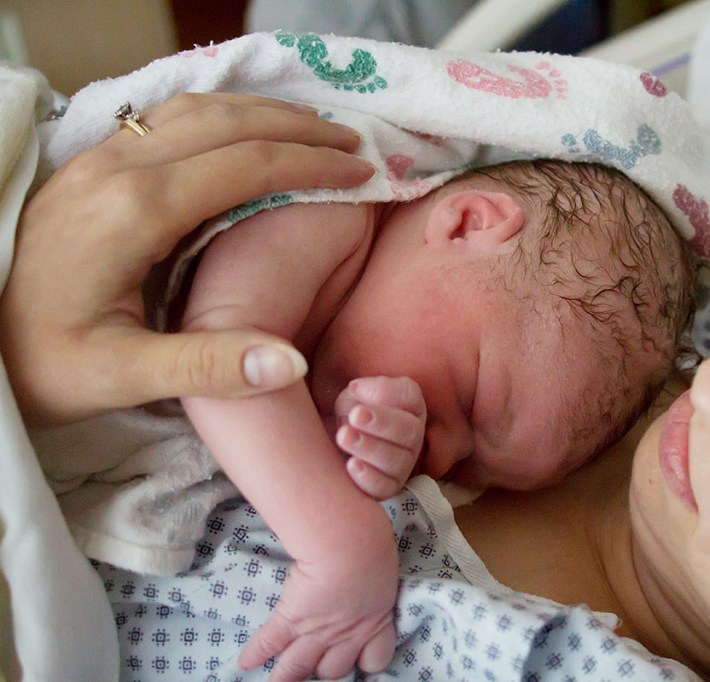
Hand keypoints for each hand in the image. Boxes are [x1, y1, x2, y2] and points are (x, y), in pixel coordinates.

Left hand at [0, 93, 374, 425]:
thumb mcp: (119, 377)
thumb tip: (292, 363)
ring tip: (313, 126)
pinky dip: (224, 116)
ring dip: (262, 112)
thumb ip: (207, 366)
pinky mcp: (90, 167)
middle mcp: (119, 169)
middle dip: (299, 126)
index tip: (362, 171)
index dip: (312, 162)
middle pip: (228, 121)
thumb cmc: (40, 363)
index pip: (246, 164)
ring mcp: (100, 160)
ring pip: (196, 109)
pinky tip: (243, 130)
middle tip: (354, 141)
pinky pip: (168, 118)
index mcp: (136, 211)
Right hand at [239, 513, 397, 680]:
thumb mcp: (386, 569)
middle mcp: (345, 634)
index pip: (375, 660)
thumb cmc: (374, 548)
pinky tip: (245, 662)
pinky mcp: (291, 618)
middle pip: (334, 670)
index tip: (362, 657)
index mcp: (375, 622)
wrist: (349, 545)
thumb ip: (380, 581)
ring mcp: (316, 630)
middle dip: (326, 669)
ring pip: (298, 666)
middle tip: (319, 664)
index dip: (367, 661)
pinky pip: (270, 642)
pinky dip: (255, 653)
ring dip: (285, 676)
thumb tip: (381, 566)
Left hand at [335, 376, 425, 498]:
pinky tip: (351, 464)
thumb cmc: (352, 412)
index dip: (385, 393)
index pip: (408, 396)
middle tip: (354, 415)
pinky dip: (368, 477)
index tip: (354, 389)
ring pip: (396, 460)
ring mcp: (403, 464)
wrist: (339, 440)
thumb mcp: (355, 394)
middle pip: (408, 431)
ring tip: (344, 436)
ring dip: (369, 447)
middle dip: (381, 423)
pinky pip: (384, 487)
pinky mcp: (387, 487)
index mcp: (409, 406)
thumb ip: (365, 389)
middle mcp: (412, 436)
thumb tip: (359, 391)